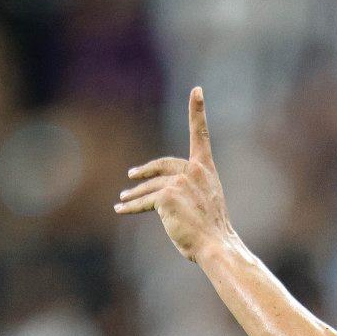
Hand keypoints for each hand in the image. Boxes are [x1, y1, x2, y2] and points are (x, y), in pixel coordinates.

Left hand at [114, 86, 235, 263]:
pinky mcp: (165, 195)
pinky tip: (120, 209)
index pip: (201, 135)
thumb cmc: (212, 231)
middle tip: (132, 175)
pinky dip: (130, 207)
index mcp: (206, 170)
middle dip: (146, 171)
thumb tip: (161, 197)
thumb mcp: (204, 204)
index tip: (197, 90)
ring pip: (149, 187)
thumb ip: (187, 191)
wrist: (216, 245)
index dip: (198, 111)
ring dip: (134, 195)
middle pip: (162, 165)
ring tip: (123, 199)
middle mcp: (194, 171)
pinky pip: (143, 201)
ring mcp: (179, 182)